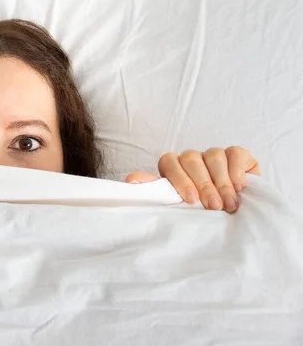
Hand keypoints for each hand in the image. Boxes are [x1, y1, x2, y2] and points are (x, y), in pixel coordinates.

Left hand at [126, 147, 260, 213]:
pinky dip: (236, 171)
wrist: (236, 217)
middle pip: (191, 159)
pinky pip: (234, 153)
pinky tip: (240, 188)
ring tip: (228, 204)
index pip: (168, 161)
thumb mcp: (177, 206)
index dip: (179, 179)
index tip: (191, 200)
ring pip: (213, 156)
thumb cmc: (201, 213)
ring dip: (221, 183)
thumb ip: (155, 191)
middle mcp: (193, 159)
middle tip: (213, 207)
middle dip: (203, 185)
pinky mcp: (237, 155)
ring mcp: (214, 154)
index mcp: (174, 168)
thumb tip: (131, 181)